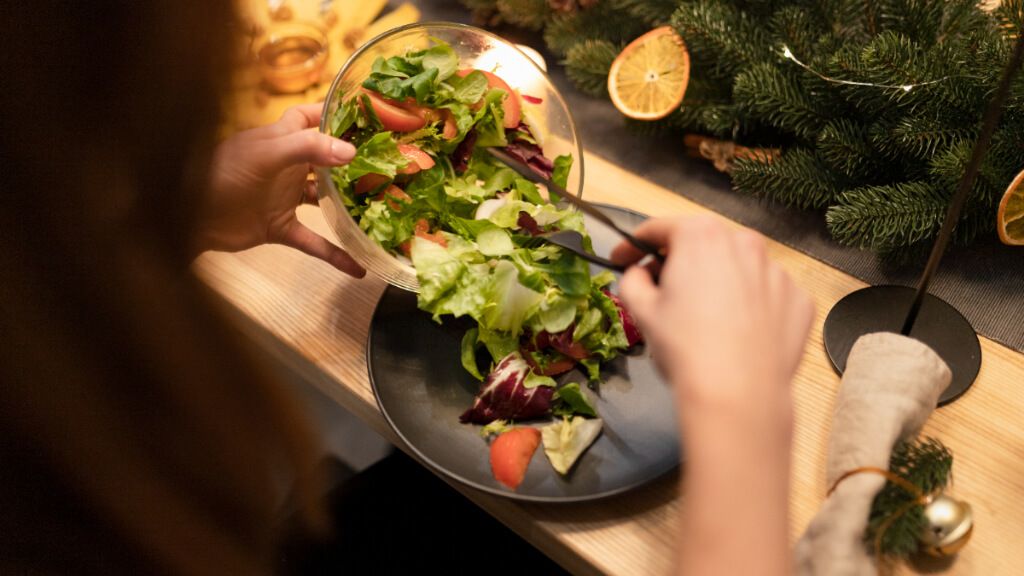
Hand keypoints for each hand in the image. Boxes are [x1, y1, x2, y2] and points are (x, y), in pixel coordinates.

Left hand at [197, 103, 364, 276]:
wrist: (187, 218)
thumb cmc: (223, 175)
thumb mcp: (266, 155)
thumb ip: (307, 149)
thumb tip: (351, 151)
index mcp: (280, 139)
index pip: (308, 117)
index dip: (332, 113)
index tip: (365, 115)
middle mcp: (286, 166)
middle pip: (325, 159)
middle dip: (352, 162)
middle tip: (387, 165)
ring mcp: (284, 197)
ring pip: (324, 198)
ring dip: (348, 204)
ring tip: (381, 208)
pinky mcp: (280, 227)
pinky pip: (314, 241)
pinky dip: (334, 255)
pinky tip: (357, 268)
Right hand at [611, 215, 813, 425]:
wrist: (738, 394)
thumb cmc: (685, 349)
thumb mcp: (642, 311)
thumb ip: (633, 281)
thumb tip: (639, 275)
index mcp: (701, 236)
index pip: (659, 229)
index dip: (632, 245)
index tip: (621, 260)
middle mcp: (744, 243)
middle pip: (702, 243)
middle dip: (678, 262)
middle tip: (661, 290)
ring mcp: (777, 271)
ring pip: (737, 267)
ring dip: (717, 282)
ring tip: (703, 317)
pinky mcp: (798, 300)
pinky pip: (766, 293)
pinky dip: (749, 305)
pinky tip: (735, 331)